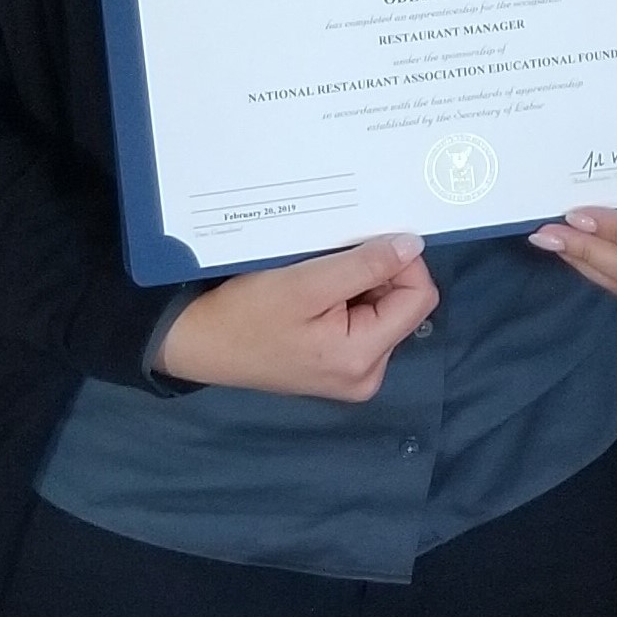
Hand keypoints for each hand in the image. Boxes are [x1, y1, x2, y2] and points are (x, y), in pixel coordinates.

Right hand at [157, 233, 437, 399]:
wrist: (197, 341)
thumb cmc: (245, 314)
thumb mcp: (305, 283)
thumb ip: (365, 265)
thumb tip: (414, 245)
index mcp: (363, 360)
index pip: (418, 297)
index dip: (402, 263)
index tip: (366, 243)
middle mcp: (367, 373)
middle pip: (403, 304)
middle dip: (377, 274)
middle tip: (333, 261)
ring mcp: (353, 371)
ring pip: (383, 308)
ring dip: (360, 282)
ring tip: (319, 276)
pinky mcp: (338, 362)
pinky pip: (362, 318)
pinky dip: (347, 296)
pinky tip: (316, 290)